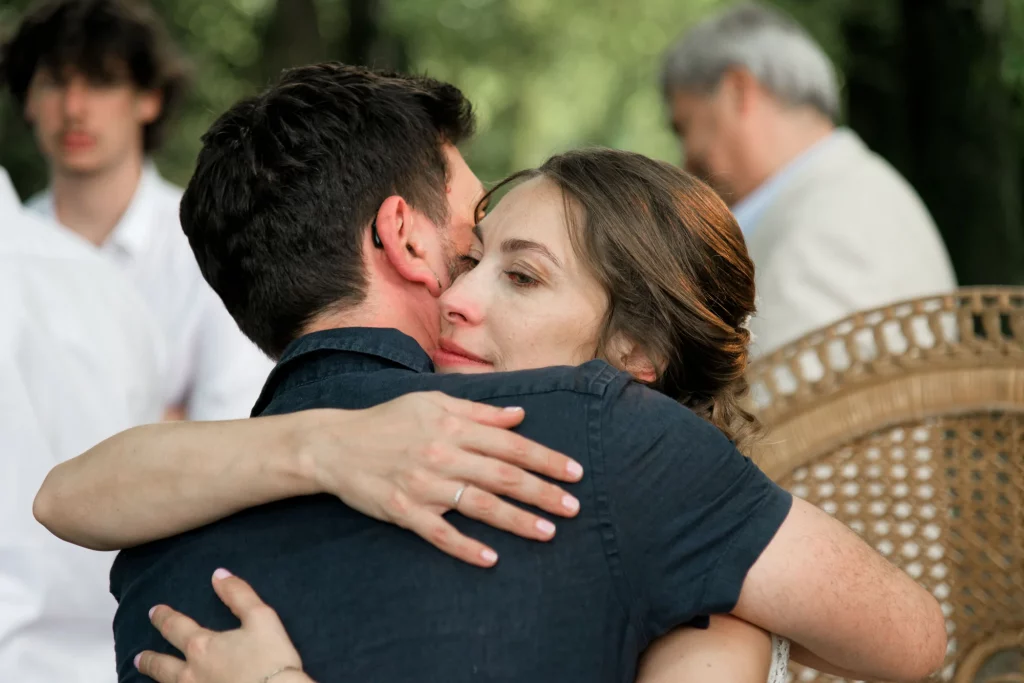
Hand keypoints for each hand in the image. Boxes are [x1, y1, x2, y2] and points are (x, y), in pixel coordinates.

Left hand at [136, 569, 311, 682]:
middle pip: (162, 665)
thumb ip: (238, 594)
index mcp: (202, 646)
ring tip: (148, 674)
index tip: (154, 611)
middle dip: (150, 658)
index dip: (164, 617)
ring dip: (155, 678)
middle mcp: (190, 673)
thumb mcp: (262, 618)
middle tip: (139, 656)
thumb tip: (218, 574)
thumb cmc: (270, 659)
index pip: (175, 627)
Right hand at [299, 392, 583, 566]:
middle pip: (502, 476)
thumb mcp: (432, 403)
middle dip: (542, 492)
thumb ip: (478, 411)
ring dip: (516, 520)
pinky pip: (440, 533)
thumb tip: (519, 416)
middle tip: (573, 507)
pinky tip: (491, 559)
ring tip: (548, 531)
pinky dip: (466, 547)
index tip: (574, 472)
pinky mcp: (404, 511)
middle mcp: (442, 454)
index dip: (545, 458)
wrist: (335, 445)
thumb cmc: (387, 421)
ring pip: (479, 505)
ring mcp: (423, 485)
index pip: (510, 444)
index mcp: (452, 426)